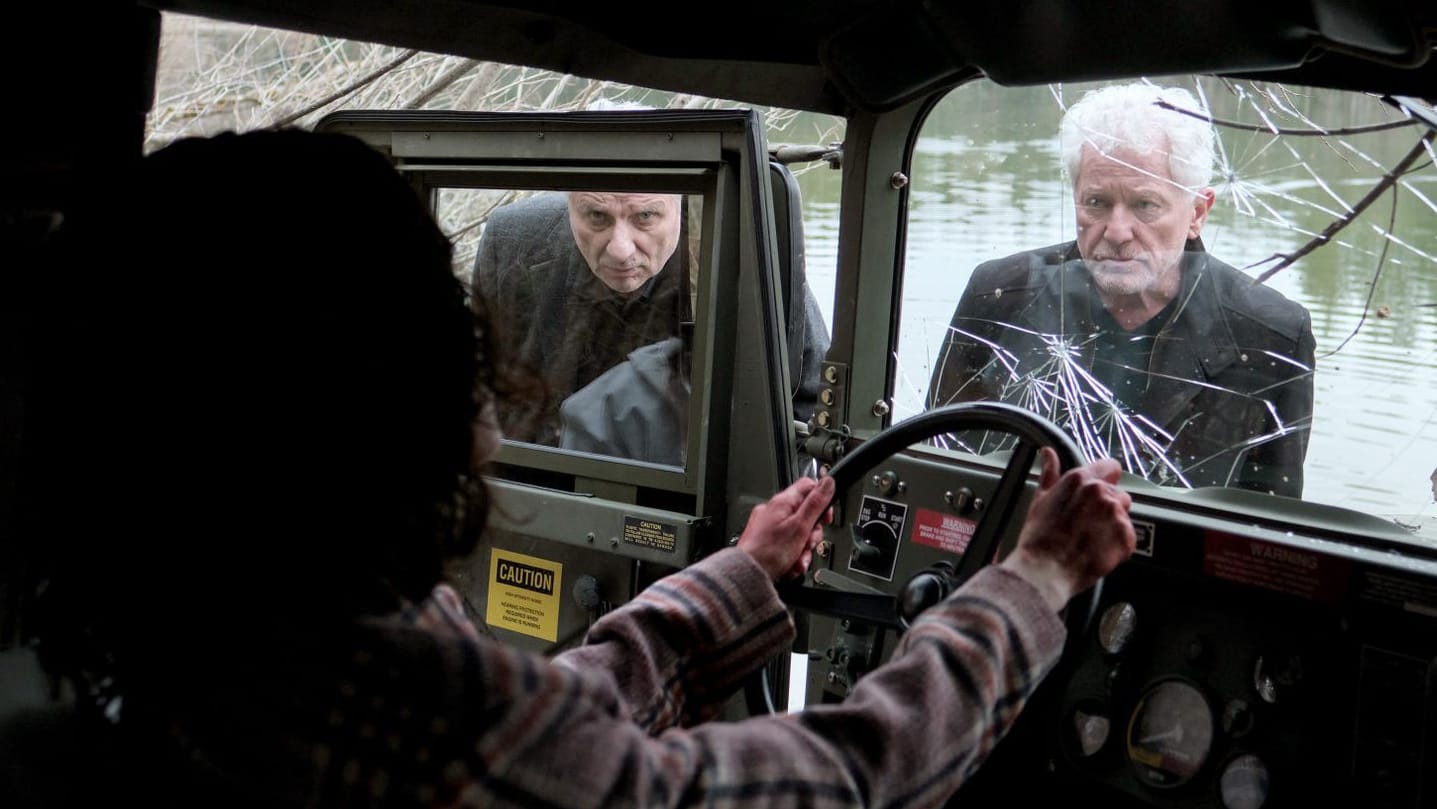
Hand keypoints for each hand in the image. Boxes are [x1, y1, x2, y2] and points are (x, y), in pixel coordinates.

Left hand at [736, 476, 835, 580]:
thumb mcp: (800, 526)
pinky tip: (792, 564)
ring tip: (798, 558)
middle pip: (806, 514)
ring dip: (803, 549)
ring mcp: (768, 527)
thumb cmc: (768, 552)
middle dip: (812, 533)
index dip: (822, 501)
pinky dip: (793, 556)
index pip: (809, 487)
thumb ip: (815, 503)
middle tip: (808, 542)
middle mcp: (774, 511)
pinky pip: (787, 545)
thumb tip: (828, 482)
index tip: (825, 517)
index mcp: (782, 502)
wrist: (748, 575)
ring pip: (798, 533)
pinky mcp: (766, 542)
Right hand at [1000, 447, 1135, 611]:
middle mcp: (1101, 493)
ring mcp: (1115, 515)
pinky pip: (1128, 537)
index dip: (1105, 479)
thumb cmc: (1039, 538)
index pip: (1111, 467)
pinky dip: (1117, 544)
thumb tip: (1048, 454)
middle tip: (1086, 523)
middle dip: (1106, 507)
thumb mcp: (1040, 500)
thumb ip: (1049, 473)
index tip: (1097, 492)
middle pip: (1118, 493)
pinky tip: (1097, 549)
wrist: (1044, 571)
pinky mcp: (1125, 538)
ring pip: (1124, 514)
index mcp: (1081, 479)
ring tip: (1091, 538)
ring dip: (1112, 525)